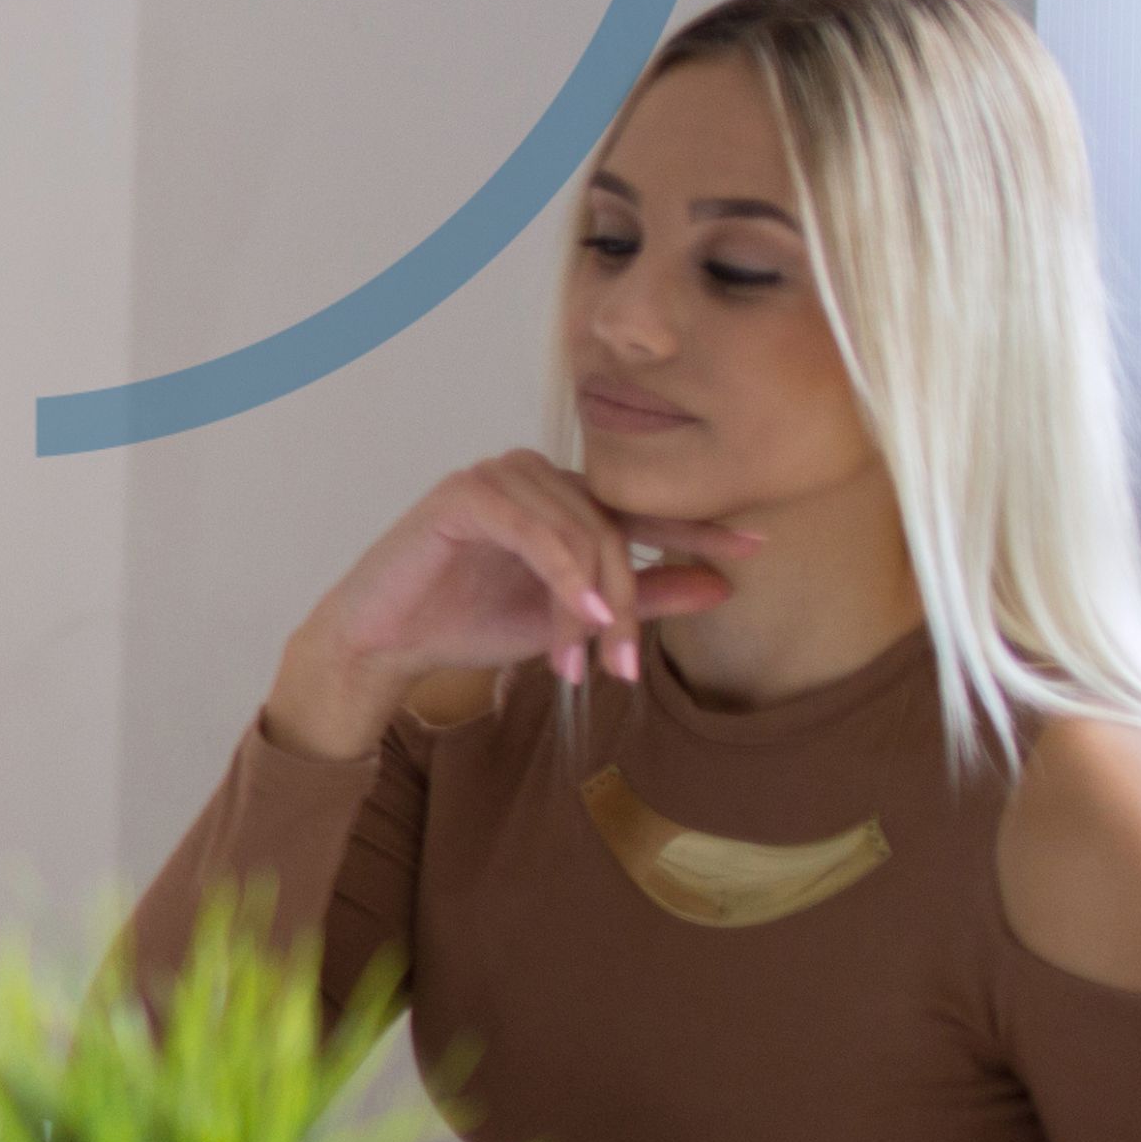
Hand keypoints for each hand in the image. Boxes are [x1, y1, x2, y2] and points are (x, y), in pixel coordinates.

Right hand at [268, 451, 760, 756]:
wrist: (386, 642)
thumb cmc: (468, 623)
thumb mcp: (570, 620)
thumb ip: (640, 599)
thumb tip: (723, 585)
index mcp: (558, 497)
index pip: (637, 509)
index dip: (696, 527)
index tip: (754, 547)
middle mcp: (532, 474)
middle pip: (611, 527)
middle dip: (626, 600)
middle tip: (623, 666)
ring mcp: (497, 477)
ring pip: (579, 531)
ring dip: (591, 600)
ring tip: (589, 656)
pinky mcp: (464, 494)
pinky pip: (536, 529)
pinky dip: (562, 573)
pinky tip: (576, 615)